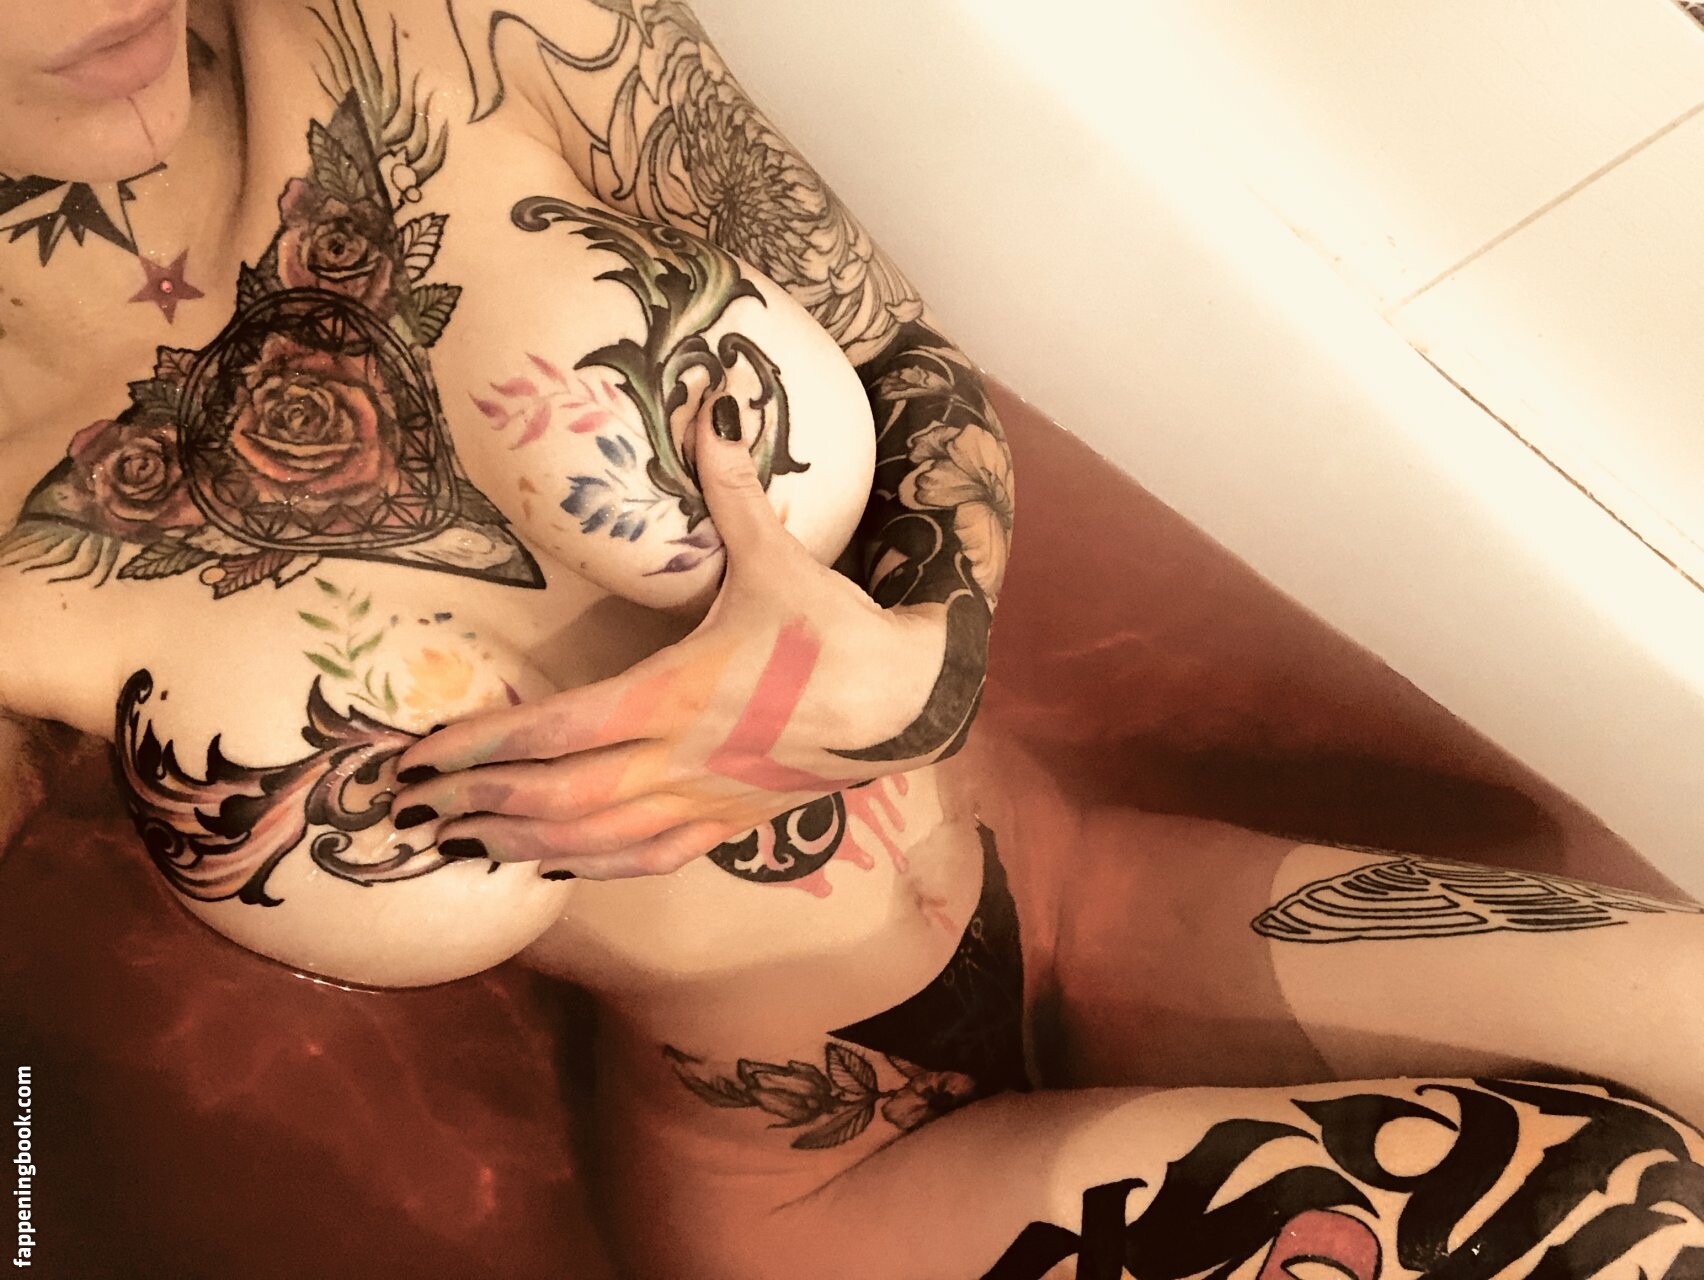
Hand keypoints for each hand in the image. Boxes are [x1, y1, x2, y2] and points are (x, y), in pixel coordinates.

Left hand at [390, 410, 948, 878]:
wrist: (906, 705)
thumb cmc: (833, 631)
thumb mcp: (778, 557)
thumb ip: (730, 485)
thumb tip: (712, 393)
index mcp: (674, 694)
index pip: (556, 731)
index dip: (480, 747)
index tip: (418, 756)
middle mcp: (677, 759)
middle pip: (557, 800)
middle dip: (476, 804)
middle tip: (409, 809)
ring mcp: (700, 803)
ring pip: (592, 843)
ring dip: (518, 847)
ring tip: (456, 845)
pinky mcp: (724, 826)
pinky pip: (643, 860)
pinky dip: (586, 868)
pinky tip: (545, 871)